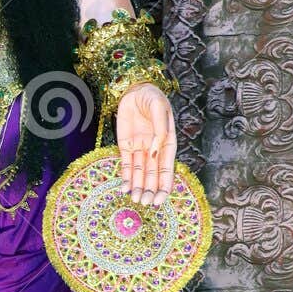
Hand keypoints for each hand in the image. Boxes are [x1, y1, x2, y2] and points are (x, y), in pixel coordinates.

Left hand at [116, 83, 176, 204]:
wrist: (134, 88)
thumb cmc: (151, 96)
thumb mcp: (158, 108)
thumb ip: (160, 129)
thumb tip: (156, 151)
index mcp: (168, 142)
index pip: (167, 168)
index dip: (165, 184)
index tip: (161, 199)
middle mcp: (154, 149)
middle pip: (153, 175)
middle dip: (150, 190)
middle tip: (146, 203)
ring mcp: (139, 148)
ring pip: (140, 173)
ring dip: (138, 187)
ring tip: (136, 200)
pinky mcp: (125, 146)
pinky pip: (126, 165)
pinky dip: (125, 177)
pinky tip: (124, 189)